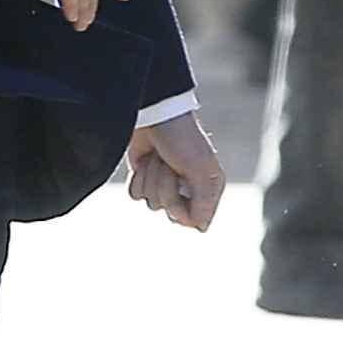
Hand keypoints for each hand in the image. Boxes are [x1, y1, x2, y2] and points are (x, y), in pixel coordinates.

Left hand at [126, 112, 224, 231]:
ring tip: (158, 158)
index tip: (180, 182)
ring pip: (150, 202)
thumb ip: (204, 203)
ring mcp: (164, 184)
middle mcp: (187, 191)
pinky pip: (135, 195)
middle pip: (168, 211)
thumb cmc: (183, 139)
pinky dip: (138, 178)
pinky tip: (144, 161)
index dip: (178, 205)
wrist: (155, 114)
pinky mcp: (144, 176)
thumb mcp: (202, 171)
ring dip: (151, 177)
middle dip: (163, 185)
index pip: (190, 220)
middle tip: (168, 164)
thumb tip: (200, 228)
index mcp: (206, 191)